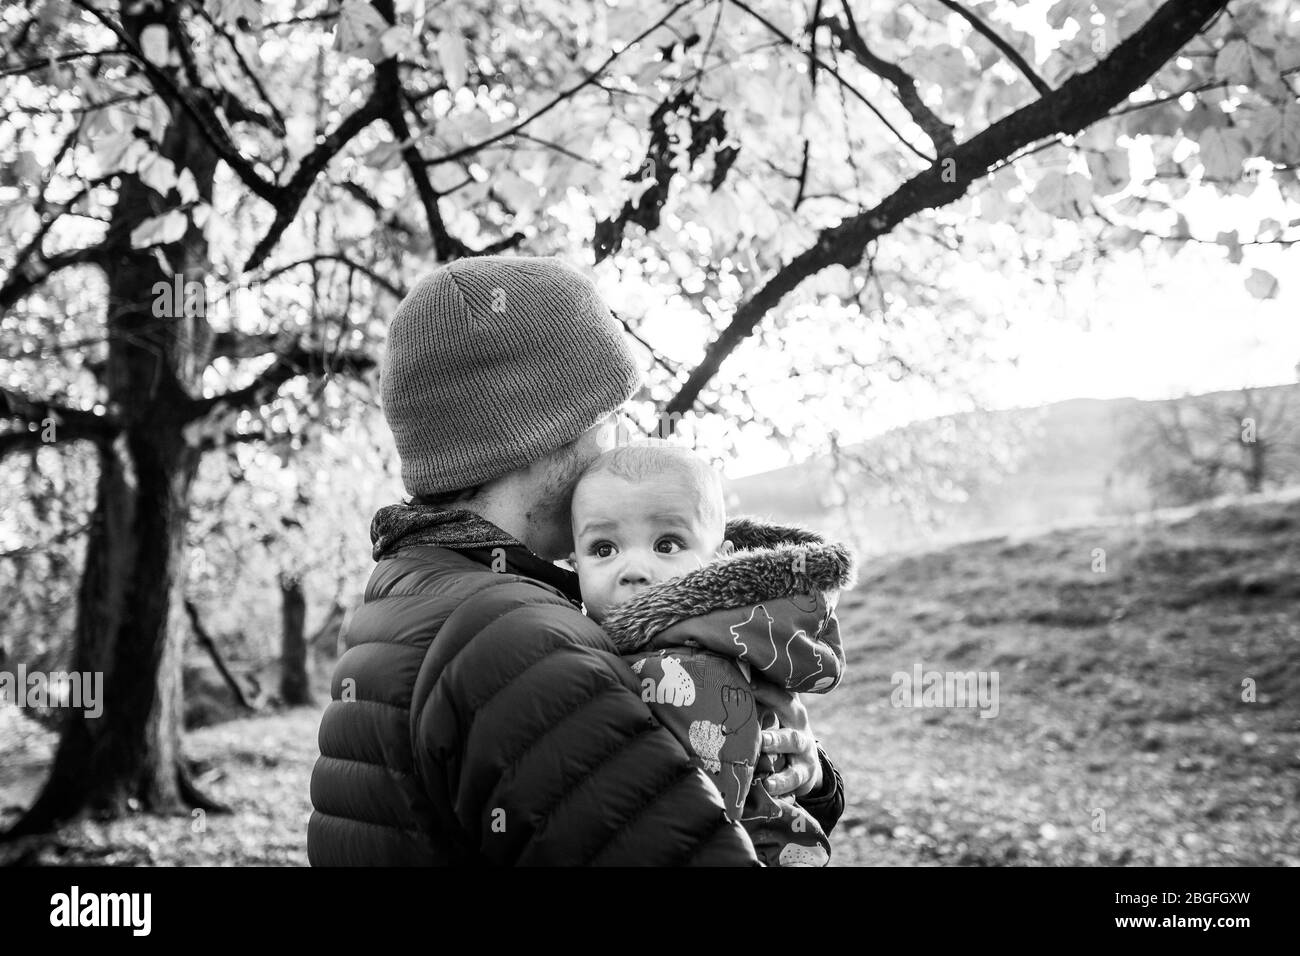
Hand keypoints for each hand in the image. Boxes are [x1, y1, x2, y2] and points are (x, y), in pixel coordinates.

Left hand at [750, 682, 821, 797]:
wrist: (806, 767)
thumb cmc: (778, 735)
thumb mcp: (773, 719)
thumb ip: (756, 705)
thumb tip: (729, 680)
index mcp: (788, 706)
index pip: (777, 689)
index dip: (764, 684)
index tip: (747, 679)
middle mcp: (798, 722)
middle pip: (787, 708)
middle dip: (771, 701)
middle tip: (751, 700)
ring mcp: (804, 747)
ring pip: (792, 741)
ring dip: (776, 743)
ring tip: (761, 746)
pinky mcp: (805, 772)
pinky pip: (793, 777)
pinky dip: (780, 781)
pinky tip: (767, 785)